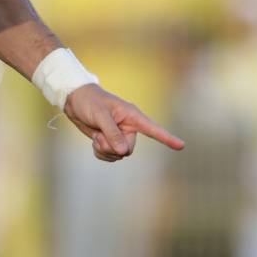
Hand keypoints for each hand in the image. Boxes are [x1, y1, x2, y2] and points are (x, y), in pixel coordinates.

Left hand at [62, 84, 186, 161]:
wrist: (75, 100)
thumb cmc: (90, 102)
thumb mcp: (100, 116)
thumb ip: (112, 133)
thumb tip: (123, 152)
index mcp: (132, 116)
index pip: (153, 129)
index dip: (167, 138)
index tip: (181, 146)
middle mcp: (129, 127)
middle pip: (128, 149)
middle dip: (113, 148)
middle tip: (100, 136)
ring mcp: (119, 135)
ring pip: (118, 155)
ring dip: (105, 150)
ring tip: (96, 136)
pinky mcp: (110, 141)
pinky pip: (109, 156)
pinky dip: (100, 153)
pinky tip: (95, 142)